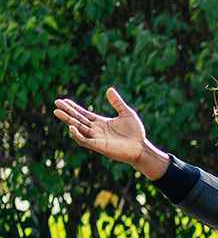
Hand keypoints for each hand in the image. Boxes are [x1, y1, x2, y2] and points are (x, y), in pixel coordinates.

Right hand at [54, 87, 169, 177]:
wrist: (142, 148)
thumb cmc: (136, 133)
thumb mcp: (126, 113)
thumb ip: (117, 103)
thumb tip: (109, 89)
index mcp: (101, 123)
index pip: (84, 114)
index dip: (74, 107)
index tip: (64, 100)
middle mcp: (96, 130)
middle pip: (78, 120)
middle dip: (67, 112)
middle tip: (56, 103)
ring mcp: (97, 138)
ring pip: (78, 128)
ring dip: (68, 121)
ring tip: (57, 112)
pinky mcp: (99, 146)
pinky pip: (85, 141)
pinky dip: (77, 135)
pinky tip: (71, 127)